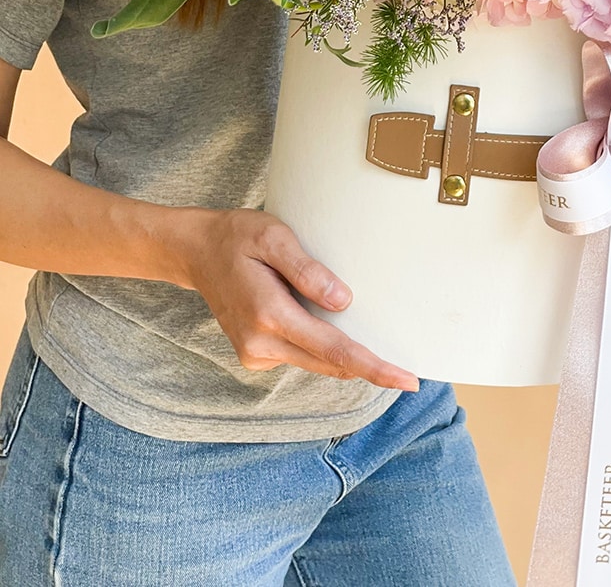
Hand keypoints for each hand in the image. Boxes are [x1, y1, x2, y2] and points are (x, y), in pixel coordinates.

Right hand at [177, 207, 418, 390]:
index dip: (373, 367)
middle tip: (408, 375)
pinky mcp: (255, 353)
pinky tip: (328, 323)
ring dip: (345, 356)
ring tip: (375, 347)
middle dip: (369, 369)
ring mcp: (255, 353)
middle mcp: (261, 344)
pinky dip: (322, 346)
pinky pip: (301, 354)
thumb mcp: (273, 237)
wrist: (196, 252)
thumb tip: (344, 301)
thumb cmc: (237, 237)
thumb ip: (308, 271)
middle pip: (329, 364)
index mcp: (269, 315)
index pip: (333, 350)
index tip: (405, 381)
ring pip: (316, 362)